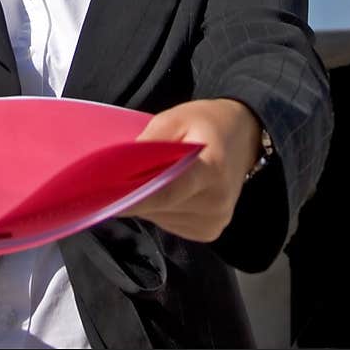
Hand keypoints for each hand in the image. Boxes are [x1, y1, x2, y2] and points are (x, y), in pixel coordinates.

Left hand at [129, 98, 261, 242]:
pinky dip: (160, 209)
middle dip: (135, 194)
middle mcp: (216, 202)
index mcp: (212, 169)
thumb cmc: (208, 123)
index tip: (105, 197)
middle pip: (160, 207)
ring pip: (161, 218)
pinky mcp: (209, 232)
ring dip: (147, 202)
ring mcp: (215, 221)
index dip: (134, 197)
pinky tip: (166, 189)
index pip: (166, 192)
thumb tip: (120, 168)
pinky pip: (170, 224)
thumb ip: (149, 142)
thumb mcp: (176, 117)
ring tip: (151, 176)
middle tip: (116, 178)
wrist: (243, 136)